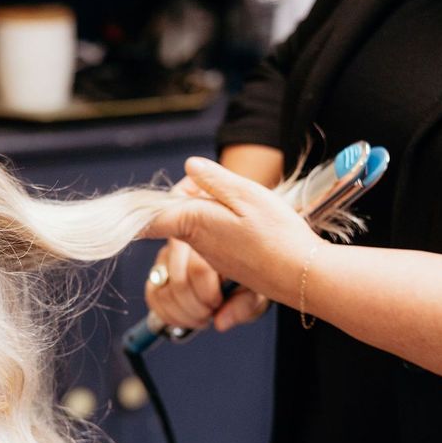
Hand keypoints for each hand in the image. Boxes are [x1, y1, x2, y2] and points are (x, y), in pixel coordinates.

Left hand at [142, 157, 323, 309]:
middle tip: (211, 184)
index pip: (151, 218)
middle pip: (175, 218)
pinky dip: (222, 232)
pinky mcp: (227, 267)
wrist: (302, 275)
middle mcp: (196, 245)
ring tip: (237, 205)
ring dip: (206, 214)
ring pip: (195, 232)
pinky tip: (247, 227)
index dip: (140, 207)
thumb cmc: (277, 234)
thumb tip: (190, 167)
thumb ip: (215, 181)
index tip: (139, 201)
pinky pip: (213, 246)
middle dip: (186, 199)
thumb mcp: (247, 195)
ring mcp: (211, 259)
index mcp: (194, 223)